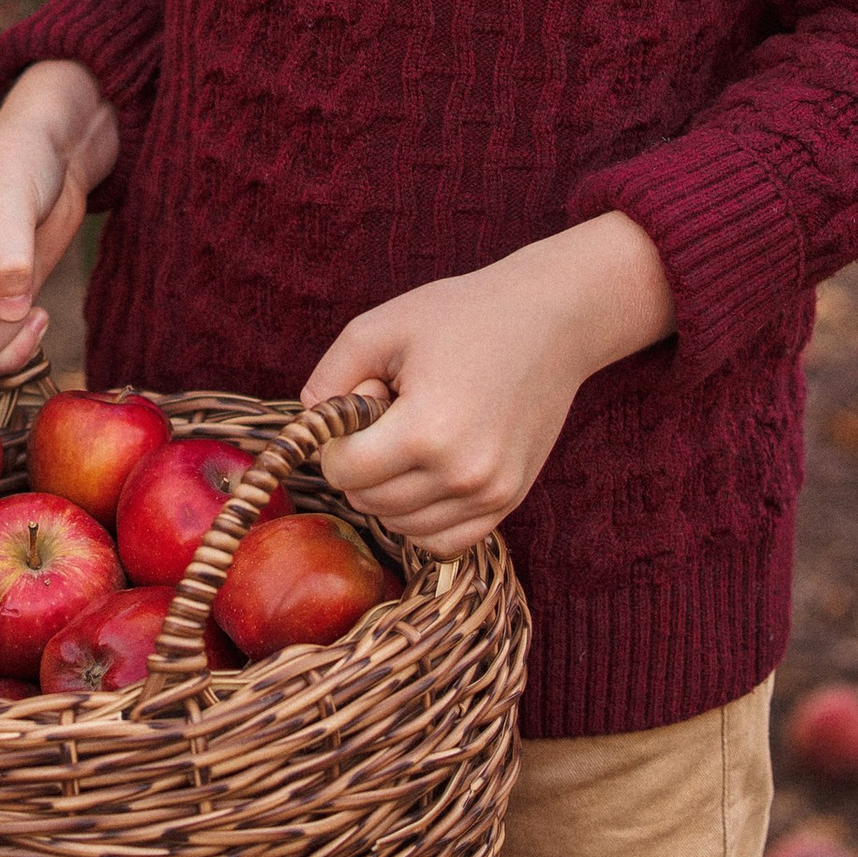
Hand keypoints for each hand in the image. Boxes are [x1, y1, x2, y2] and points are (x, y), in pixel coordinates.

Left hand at [304, 213, 673, 557]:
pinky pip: (443, 540)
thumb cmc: (462, 316)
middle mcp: (462, 475)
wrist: (551, 322)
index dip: (336, 436)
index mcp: (427, 432)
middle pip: (367, 502)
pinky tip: (427, 470)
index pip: (342, 471)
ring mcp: (491, 495)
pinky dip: (420, 516)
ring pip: (400, 526)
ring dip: (389, 489)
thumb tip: (306, 428)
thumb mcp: (379, 328)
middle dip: (361, 460)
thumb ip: (328, 378)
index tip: (366, 396)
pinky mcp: (508, 501)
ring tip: (417, 432)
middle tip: (394, 408)